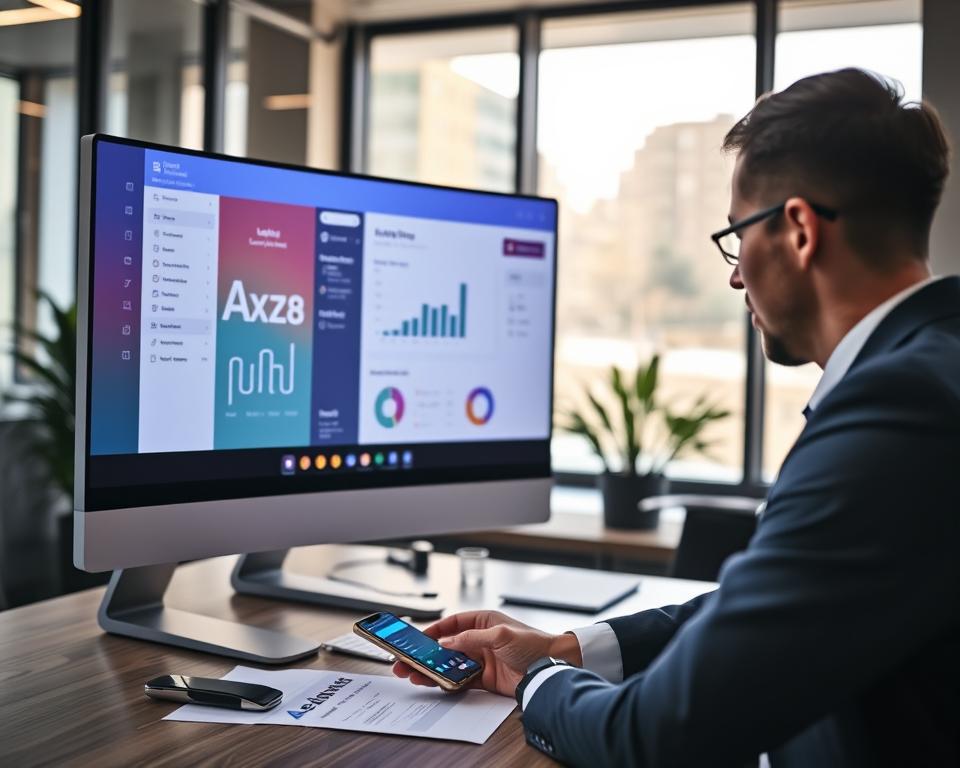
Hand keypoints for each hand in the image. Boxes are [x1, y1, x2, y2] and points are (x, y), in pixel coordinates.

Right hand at [392, 610, 581, 697]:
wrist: (550, 668)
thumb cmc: (533, 644)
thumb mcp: (501, 636)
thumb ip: (472, 639)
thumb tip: (447, 644)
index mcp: (484, 622)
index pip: (453, 624)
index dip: (434, 630)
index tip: (417, 638)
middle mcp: (480, 640)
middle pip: (447, 646)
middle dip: (426, 653)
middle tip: (407, 660)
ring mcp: (481, 659)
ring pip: (450, 664)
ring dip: (433, 669)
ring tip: (414, 674)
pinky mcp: (485, 678)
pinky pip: (460, 680)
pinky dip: (447, 682)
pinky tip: (434, 683)